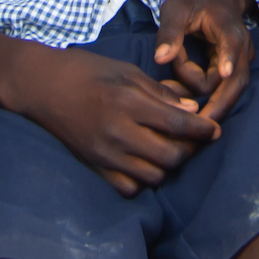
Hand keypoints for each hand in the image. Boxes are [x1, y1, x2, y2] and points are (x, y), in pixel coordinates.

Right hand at [6, 43, 221, 195]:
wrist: (42, 87)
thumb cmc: (87, 71)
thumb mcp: (127, 71)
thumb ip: (160, 93)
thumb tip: (191, 111)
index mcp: (127, 103)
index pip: (176, 124)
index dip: (202, 129)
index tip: (215, 130)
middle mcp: (117, 133)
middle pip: (170, 156)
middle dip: (189, 150)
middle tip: (193, 140)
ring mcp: (105, 154)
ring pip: (154, 175)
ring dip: (168, 165)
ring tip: (170, 148)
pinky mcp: (94, 167)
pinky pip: (129, 187)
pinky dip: (144, 179)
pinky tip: (145, 163)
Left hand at [153, 0, 255, 126]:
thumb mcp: (175, 7)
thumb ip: (169, 31)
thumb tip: (161, 59)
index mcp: (228, 25)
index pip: (232, 42)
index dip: (228, 57)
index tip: (225, 72)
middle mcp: (241, 46)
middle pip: (236, 81)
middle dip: (217, 103)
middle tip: (193, 123)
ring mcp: (241, 59)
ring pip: (229, 89)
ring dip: (206, 99)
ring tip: (177, 103)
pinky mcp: (234, 69)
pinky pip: (223, 88)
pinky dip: (206, 95)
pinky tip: (182, 95)